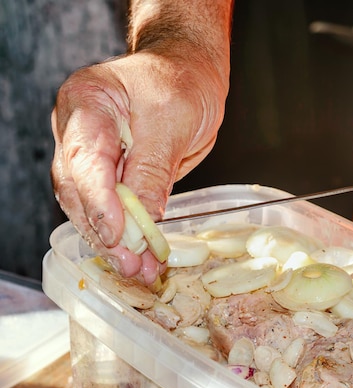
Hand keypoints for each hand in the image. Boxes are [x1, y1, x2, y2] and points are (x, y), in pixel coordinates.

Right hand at [51, 50, 227, 283]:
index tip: (119, 236)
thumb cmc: (182, 79)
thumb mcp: (172, 121)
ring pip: (90, 205)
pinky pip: (111, 205)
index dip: (101, 204)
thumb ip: (153, 170)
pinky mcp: (111, 171)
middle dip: (106, 232)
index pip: (85, 162)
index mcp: (86, 102)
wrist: (190, 71)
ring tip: (139, 269)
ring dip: (115, 240)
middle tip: (132, 265)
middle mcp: (78, 129)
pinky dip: (125, 231)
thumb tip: (143, 219)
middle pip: (80, 190)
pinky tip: (139, 254)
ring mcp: (91, 152)